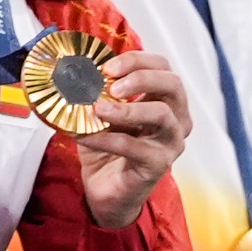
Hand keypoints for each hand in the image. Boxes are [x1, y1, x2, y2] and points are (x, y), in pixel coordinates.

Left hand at [75, 51, 189, 229]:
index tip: (107, 67)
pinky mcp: (158, 165)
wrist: (107, 189)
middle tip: (111, 83)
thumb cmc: (109, 147)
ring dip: (127, 109)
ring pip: (162, 115)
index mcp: (165, 99)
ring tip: (99, 109)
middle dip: (141, 77)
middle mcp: (176, 118)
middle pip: (172, 84)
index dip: (137, 61)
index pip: (162, 67)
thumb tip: (75, 71)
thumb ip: (97, 92)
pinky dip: (105, 139)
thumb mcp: (103, 112)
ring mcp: (170, 143)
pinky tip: (84, 136)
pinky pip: (134, 147)